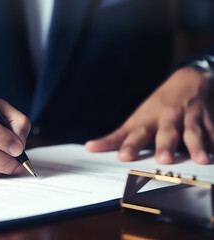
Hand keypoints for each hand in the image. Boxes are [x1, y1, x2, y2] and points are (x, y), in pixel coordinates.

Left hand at [86, 67, 213, 163]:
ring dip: (199, 144)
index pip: (137, 133)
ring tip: (201, 159)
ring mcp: (190, 117)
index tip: (123, 156)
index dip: (130, 145)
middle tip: (164, 159)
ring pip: (195, 131)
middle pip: (167, 131)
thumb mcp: (136, 118)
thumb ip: (116, 137)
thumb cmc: (158, 105)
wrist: (189, 79)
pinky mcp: (210, 119)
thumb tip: (90, 148)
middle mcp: (169, 117)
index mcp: (149, 119)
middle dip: (166, 144)